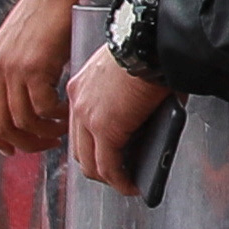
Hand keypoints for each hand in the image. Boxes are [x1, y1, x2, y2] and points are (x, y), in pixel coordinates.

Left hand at [0, 0, 89, 153]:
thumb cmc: (47, 13)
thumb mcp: (22, 44)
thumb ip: (17, 68)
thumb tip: (28, 97)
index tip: (12, 147)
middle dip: (23, 142)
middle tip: (44, 144)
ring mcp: (13, 68)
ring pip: (21, 120)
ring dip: (42, 132)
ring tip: (60, 131)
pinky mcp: (34, 66)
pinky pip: (42, 108)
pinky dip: (55, 117)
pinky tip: (67, 113)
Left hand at [67, 43, 174, 192]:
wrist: (150, 42)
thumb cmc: (147, 49)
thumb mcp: (126, 74)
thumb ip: (124, 98)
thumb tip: (142, 122)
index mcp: (79, 87)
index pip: (77, 127)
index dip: (92, 145)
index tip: (105, 154)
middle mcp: (77, 104)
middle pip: (79, 149)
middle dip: (97, 166)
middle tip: (116, 173)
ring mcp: (89, 119)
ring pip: (91, 163)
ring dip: (108, 177)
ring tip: (126, 183)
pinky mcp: (107, 131)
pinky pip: (110, 167)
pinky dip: (121, 181)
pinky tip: (132, 186)